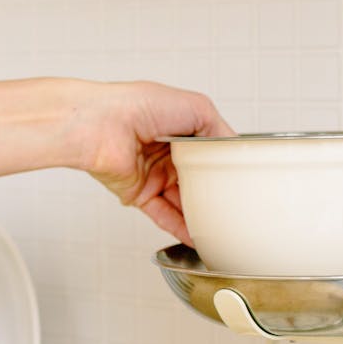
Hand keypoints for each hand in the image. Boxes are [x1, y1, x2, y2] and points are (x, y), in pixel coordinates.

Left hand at [63, 80, 233, 245]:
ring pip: (183, 201)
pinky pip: (164, 215)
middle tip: (236, 207)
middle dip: (214, 193)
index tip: (242, 180)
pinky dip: (181, 228)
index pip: (208, 152)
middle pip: (197, 180)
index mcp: (179, 128)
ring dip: (201, 214)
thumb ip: (220, 130)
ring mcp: (153, 175)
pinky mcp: (139, 194)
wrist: (100, 125)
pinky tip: (198, 237)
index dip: (223, 165)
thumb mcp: (196, 107)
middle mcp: (165, 152)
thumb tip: (235, 148)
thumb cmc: (137, 106)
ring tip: (223, 227)